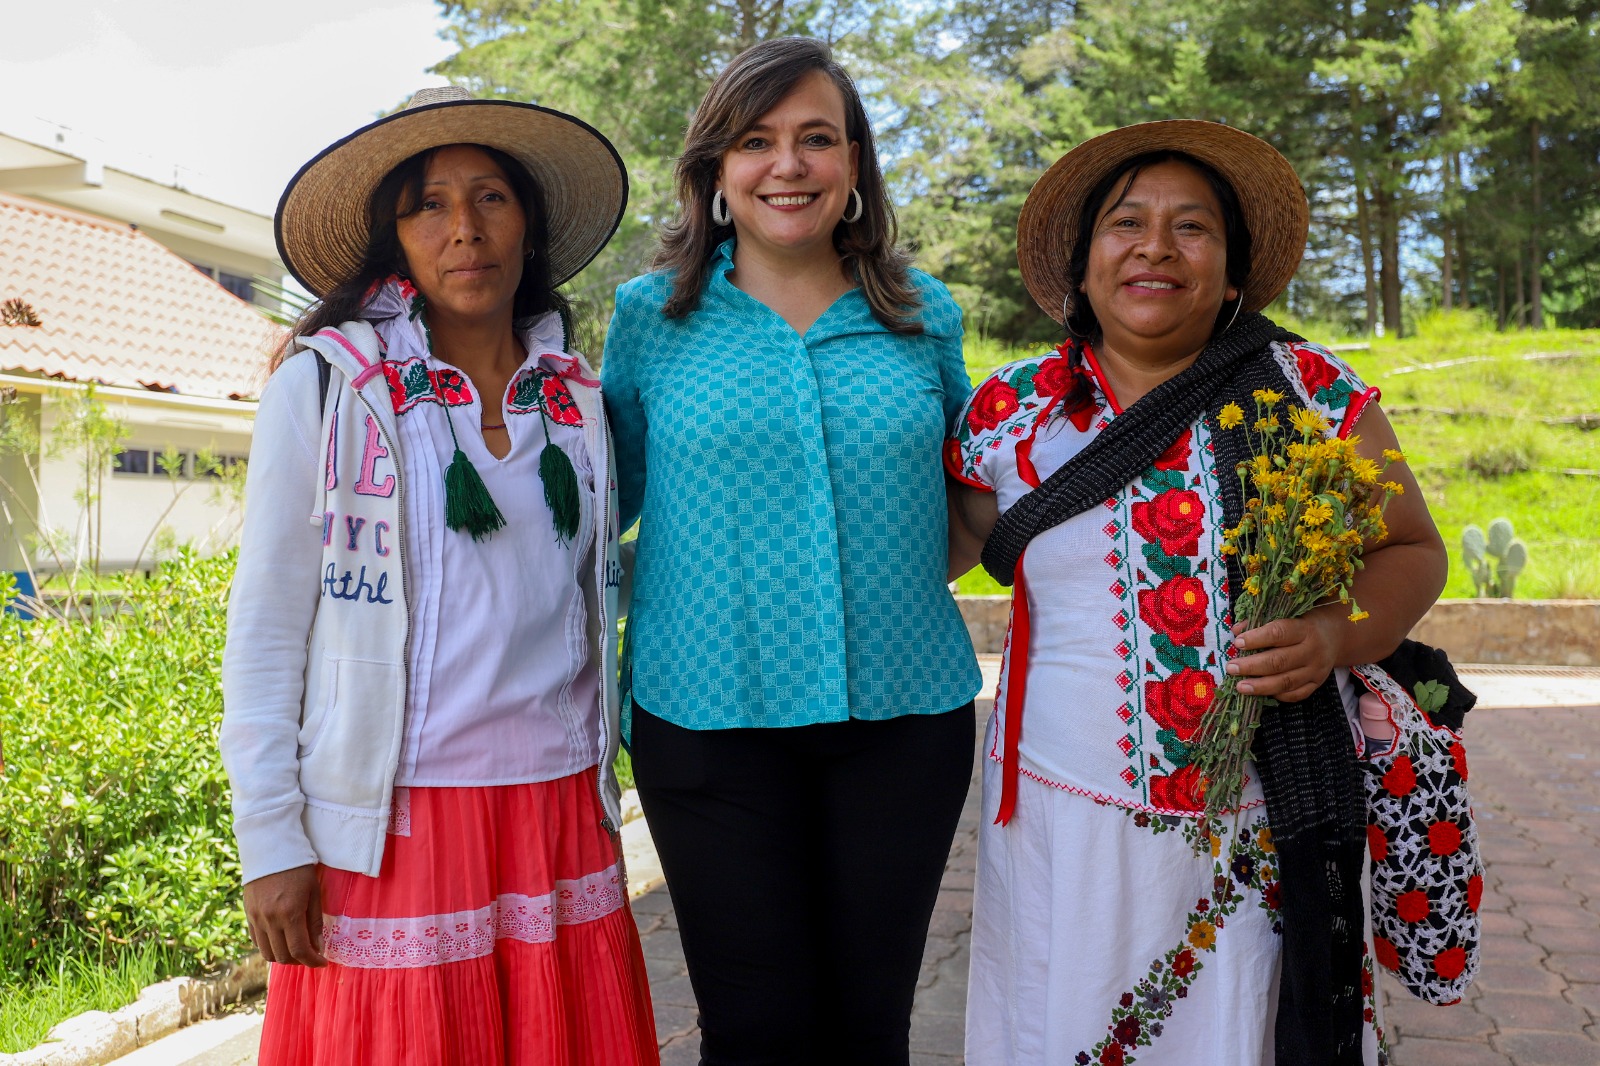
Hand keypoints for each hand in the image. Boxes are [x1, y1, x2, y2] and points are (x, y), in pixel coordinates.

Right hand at [243, 864, 326, 966]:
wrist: (271, 849)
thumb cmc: (299, 869)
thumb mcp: (314, 892)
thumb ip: (315, 921)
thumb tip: (318, 946)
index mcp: (290, 914)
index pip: (299, 950)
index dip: (312, 961)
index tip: (322, 963)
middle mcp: (270, 920)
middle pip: (282, 956)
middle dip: (299, 961)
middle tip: (311, 955)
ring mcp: (256, 919)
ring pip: (267, 953)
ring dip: (283, 957)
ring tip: (297, 950)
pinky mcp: (248, 915)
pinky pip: (256, 941)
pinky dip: (269, 946)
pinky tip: (281, 940)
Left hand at [1224, 610, 1342, 702]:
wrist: (1335, 636)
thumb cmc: (1303, 622)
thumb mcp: (1287, 614)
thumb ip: (1261, 620)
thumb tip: (1236, 631)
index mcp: (1305, 629)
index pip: (1279, 633)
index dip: (1257, 638)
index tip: (1238, 642)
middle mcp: (1312, 651)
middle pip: (1280, 661)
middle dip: (1252, 666)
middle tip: (1231, 668)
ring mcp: (1316, 670)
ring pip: (1286, 682)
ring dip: (1260, 686)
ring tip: (1240, 687)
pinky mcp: (1317, 684)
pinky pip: (1296, 694)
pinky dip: (1278, 695)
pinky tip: (1261, 693)